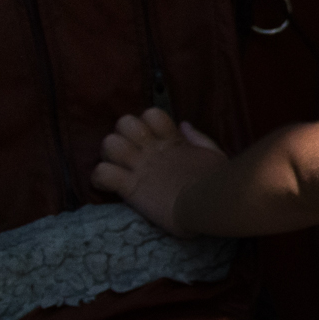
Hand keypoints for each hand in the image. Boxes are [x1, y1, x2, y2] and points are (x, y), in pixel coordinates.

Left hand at [94, 108, 227, 235]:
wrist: (210, 205)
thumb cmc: (218, 183)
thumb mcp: (214, 155)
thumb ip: (198, 139)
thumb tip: (183, 125)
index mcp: (172, 141)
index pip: (151, 114)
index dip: (146, 123)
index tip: (150, 140)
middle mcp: (152, 149)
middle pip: (124, 123)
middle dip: (122, 135)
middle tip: (128, 153)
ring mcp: (139, 166)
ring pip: (109, 143)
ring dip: (109, 154)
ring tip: (117, 166)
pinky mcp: (129, 186)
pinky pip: (101, 173)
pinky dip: (100, 178)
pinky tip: (109, 185)